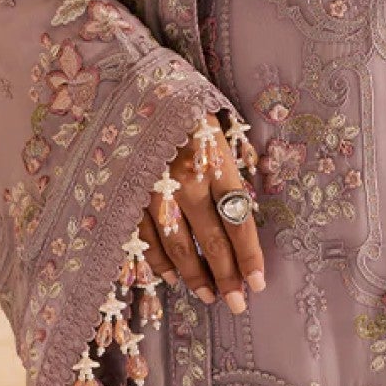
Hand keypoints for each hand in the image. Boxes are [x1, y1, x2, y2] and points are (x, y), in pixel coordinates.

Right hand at [136, 111, 265, 312]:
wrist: (131, 81)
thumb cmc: (185, 102)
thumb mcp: (218, 123)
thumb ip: (232, 163)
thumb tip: (246, 202)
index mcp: (214, 161)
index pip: (238, 220)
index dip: (249, 256)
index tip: (259, 282)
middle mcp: (185, 180)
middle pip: (210, 239)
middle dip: (226, 276)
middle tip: (238, 304)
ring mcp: (152, 190)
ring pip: (177, 245)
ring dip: (195, 275)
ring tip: (209, 295)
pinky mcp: (127, 194)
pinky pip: (146, 238)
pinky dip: (160, 261)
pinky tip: (173, 277)